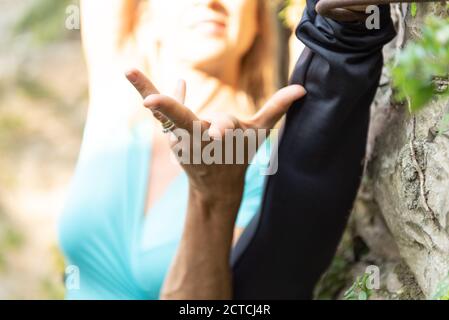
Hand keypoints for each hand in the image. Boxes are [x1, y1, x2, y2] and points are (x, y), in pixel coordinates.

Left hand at [126, 68, 305, 205]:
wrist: (216, 186)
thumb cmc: (239, 156)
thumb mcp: (259, 134)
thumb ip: (276, 109)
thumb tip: (302, 89)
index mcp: (221, 142)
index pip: (221, 128)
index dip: (224, 130)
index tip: (218, 133)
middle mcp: (198, 141)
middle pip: (182, 120)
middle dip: (168, 108)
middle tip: (148, 100)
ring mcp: (181, 139)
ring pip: (165, 114)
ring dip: (148, 90)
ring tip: (128, 69)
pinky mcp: (171, 133)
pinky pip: (165, 112)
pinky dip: (163, 95)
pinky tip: (144, 76)